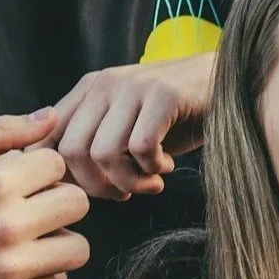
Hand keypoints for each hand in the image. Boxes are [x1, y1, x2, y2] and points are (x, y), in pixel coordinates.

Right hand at [0, 111, 90, 278]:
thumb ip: (1, 132)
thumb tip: (51, 116)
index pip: (57, 164)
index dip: (37, 167)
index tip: (15, 177)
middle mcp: (7, 227)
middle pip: (77, 204)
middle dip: (56, 199)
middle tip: (28, 205)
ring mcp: (7, 269)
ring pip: (77, 249)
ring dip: (57, 239)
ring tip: (25, 235)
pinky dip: (35, 273)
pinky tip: (4, 263)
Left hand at [47, 52, 215, 199]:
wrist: (231, 85)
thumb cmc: (178, 118)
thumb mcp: (128, 129)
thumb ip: (94, 144)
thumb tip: (60, 183)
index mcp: (88, 90)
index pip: (48, 138)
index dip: (63, 176)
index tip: (95, 192)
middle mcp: (104, 84)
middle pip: (72, 152)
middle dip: (97, 187)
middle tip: (125, 193)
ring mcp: (133, 86)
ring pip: (104, 153)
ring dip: (129, 182)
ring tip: (150, 183)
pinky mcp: (164, 94)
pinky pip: (141, 148)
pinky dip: (153, 169)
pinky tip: (167, 165)